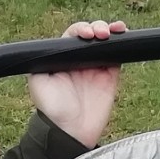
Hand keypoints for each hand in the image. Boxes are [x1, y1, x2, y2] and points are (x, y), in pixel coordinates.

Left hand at [28, 19, 126, 147]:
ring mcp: (96, 66)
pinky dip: (122, 42)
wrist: (71, 131)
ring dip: (110, 30)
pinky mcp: (110, 75)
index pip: (73, 35)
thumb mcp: (38, 80)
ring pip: (105, 41)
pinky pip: (118, 54)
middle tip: (100, 34)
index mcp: (62, 58)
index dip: (81, 29)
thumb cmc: (52, 108)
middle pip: (91, 34)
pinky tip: (122, 34)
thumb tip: (51, 44)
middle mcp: (79, 60)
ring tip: (113, 31)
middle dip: (97, 27)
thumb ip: (42, 59)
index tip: (86, 34)